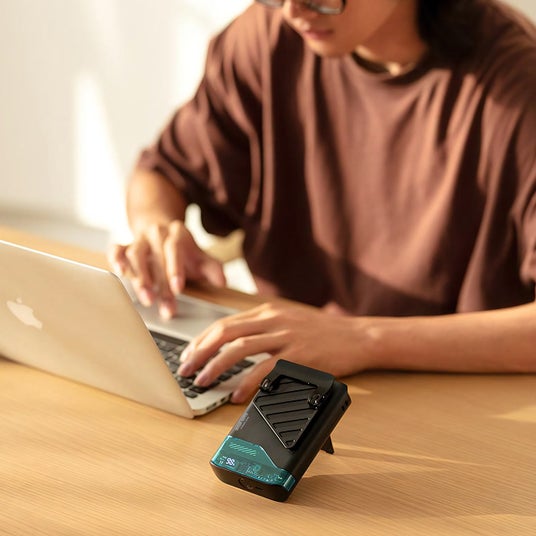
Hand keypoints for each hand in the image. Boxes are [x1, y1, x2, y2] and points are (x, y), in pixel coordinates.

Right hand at [108, 220, 225, 317]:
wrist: (162, 230)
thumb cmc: (183, 250)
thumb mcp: (200, 257)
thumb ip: (212, 268)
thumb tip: (222, 281)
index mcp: (177, 234)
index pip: (174, 249)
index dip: (175, 268)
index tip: (177, 289)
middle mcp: (157, 233)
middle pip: (155, 256)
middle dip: (158, 283)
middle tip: (162, 305)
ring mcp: (140, 239)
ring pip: (135, 255)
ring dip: (139, 278)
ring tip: (146, 298)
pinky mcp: (126, 245)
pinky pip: (117, 248)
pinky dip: (116, 259)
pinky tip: (119, 272)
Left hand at [177, 301, 368, 402]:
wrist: (357, 336)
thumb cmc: (322, 332)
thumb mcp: (287, 320)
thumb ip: (261, 328)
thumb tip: (231, 345)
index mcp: (267, 312)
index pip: (224, 323)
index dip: (201, 340)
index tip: (188, 355)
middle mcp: (273, 320)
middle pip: (225, 333)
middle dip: (200, 352)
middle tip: (186, 370)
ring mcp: (286, 336)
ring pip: (240, 349)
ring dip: (216, 366)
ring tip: (203, 382)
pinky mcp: (300, 355)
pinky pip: (266, 369)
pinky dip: (247, 383)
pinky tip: (237, 394)